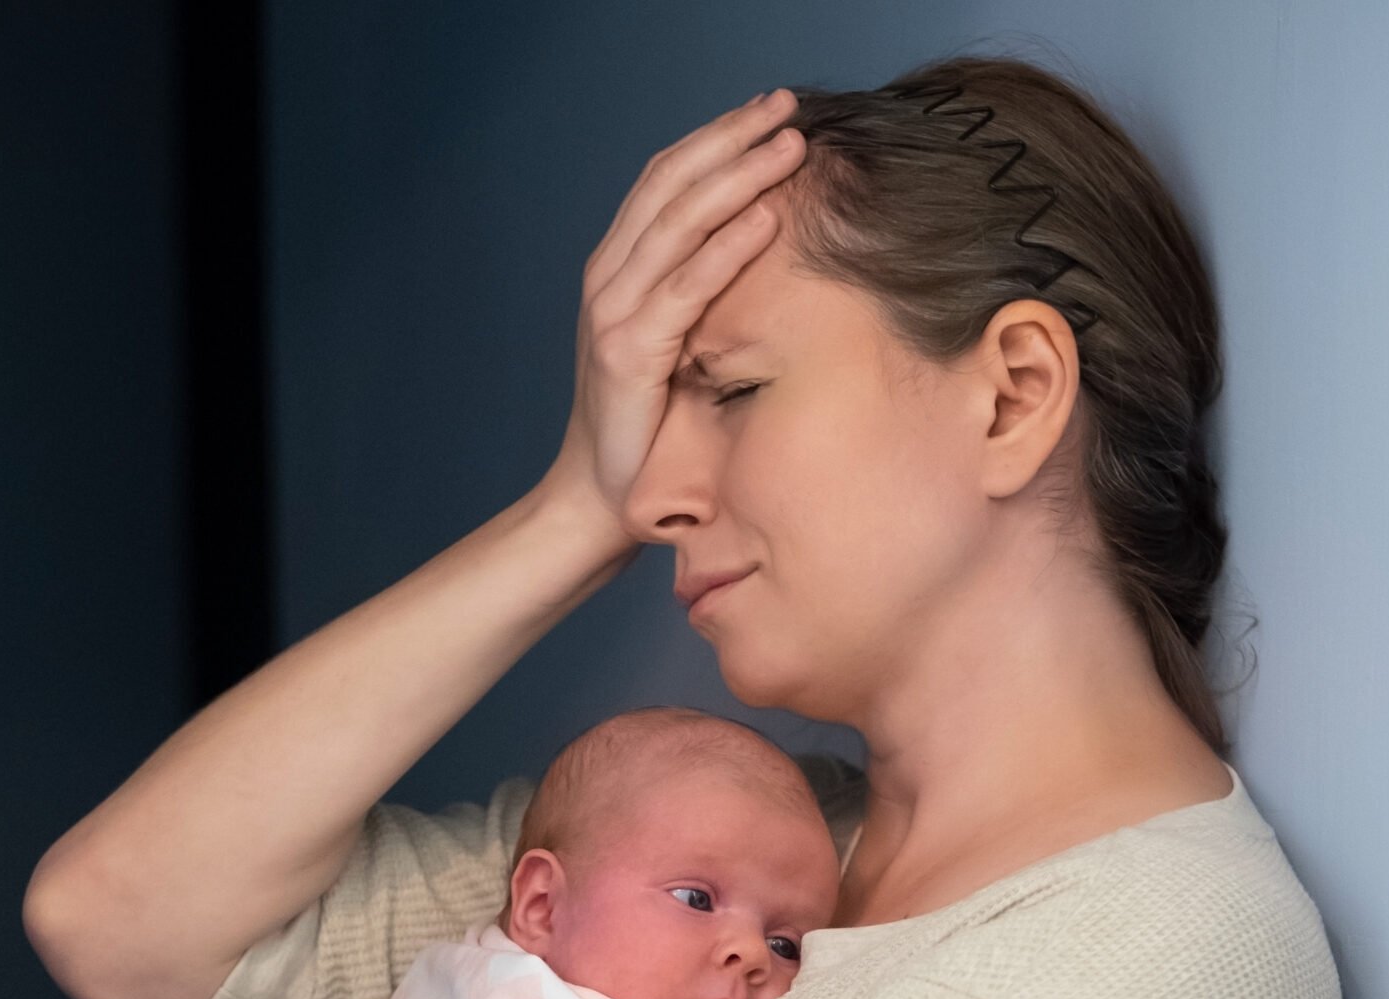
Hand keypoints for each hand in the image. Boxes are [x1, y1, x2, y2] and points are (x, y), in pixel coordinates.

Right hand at [542, 88, 806, 533]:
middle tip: (788, 107)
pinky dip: (727, 249)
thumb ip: (701, 302)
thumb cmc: (648, 433)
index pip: (663, 182)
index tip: (768, 112)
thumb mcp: (677, 351)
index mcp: (617, 273)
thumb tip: (768, 257)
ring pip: (677, 223)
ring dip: (738, 178)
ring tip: (790, 147)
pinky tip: (767, 219)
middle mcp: (608, 281)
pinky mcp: (628, 353)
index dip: (715, 138)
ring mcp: (613, 314)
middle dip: (732, 138)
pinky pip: (686, 288)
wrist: (598, 500)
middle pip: (669, 184)